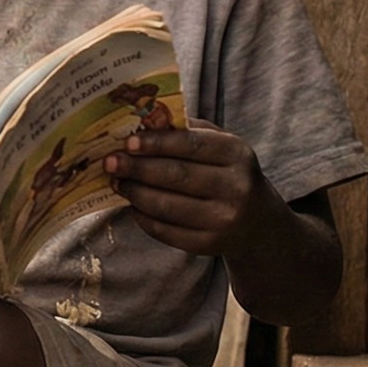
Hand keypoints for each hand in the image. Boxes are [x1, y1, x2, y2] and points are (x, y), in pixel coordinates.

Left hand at [105, 121, 284, 255]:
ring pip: (167, 206)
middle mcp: (236, 187)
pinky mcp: (209, 245)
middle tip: (110, 163)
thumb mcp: (220, 145)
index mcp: (237, 154)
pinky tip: (134, 205)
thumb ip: (187, 130)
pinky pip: (166, 231)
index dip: (156, 143)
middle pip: (176, 176)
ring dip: (135, 193)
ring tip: (118, 183)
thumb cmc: (227, 172)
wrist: (257, 221)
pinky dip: (144, 217)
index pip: (191, 145)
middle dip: (137, 169)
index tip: (127, 142)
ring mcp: (224, 220)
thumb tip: (141, 121)